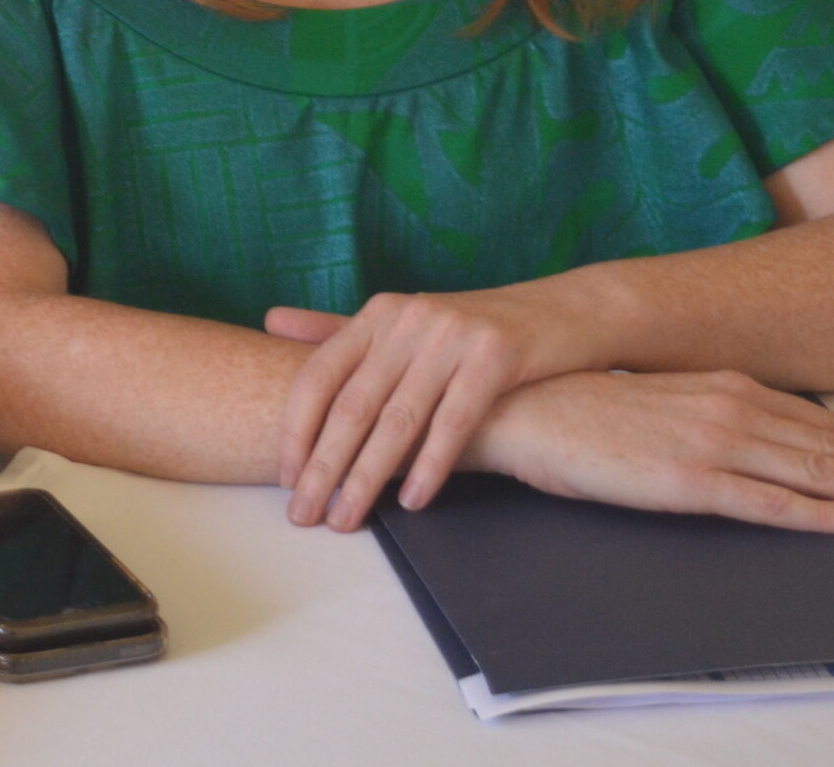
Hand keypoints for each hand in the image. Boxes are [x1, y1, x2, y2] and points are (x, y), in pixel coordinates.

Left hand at [266, 284, 605, 530]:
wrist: (564, 313)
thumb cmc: (471, 331)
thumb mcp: (403, 322)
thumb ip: (338, 328)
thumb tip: (269, 320)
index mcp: (378, 313)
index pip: (318, 376)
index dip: (296, 430)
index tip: (285, 478)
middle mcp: (408, 319)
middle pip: (352, 405)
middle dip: (322, 467)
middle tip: (303, 515)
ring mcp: (452, 336)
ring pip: (399, 420)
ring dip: (368, 478)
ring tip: (347, 518)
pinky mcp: (497, 356)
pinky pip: (455, 422)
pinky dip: (431, 467)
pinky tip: (414, 502)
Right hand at [463, 369, 833, 533]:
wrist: (521, 407)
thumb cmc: (578, 410)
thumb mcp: (657, 404)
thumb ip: (707, 416)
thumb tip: (749, 438)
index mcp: (723, 387)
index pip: (819, 422)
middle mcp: (730, 408)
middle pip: (833, 446)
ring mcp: (713, 443)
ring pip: (818, 471)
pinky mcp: (689, 479)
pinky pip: (772, 502)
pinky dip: (824, 513)